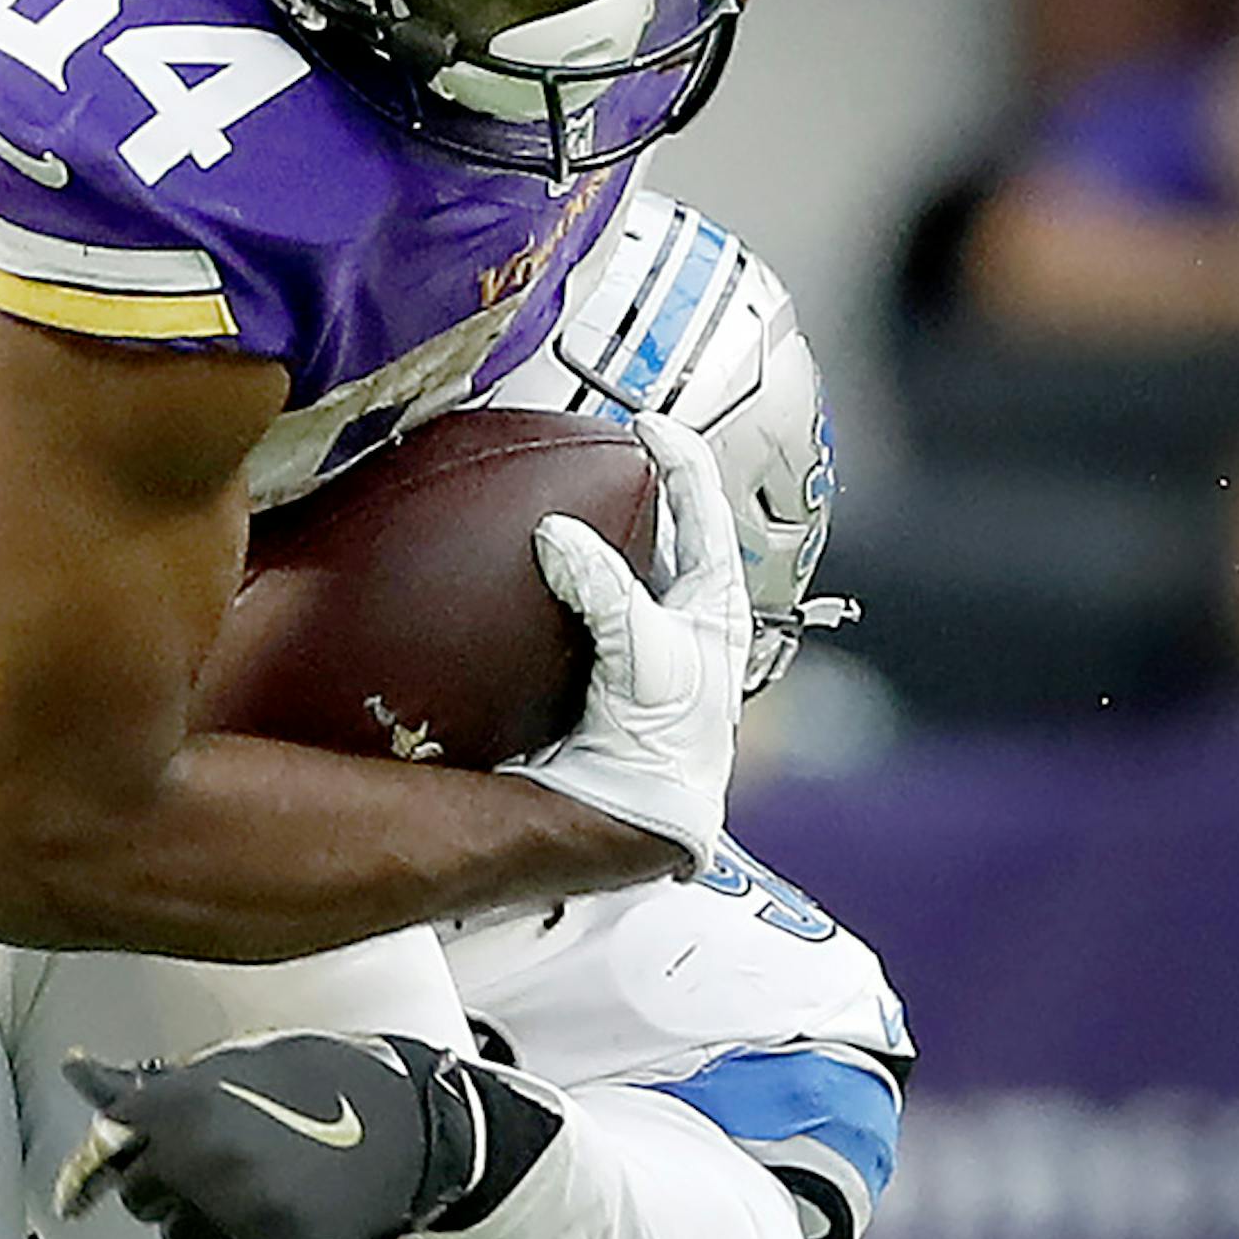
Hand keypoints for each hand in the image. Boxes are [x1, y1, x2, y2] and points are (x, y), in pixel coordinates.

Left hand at [53, 1028, 560, 1238]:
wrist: (419, 1127)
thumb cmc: (328, 1081)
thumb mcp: (238, 1060)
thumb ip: (155, 1082)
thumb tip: (78, 1074)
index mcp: (192, 1102)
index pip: (113, 1143)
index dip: (120, 1151)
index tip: (117, 1167)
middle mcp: (209, 1159)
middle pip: (140, 1197)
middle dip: (164, 1185)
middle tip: (213, 1165)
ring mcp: (242, 1213)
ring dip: (196, 1228)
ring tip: (247, 1195)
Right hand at [511, 413, 750, 873]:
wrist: (629, 815)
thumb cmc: (663, 741)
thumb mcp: (644, 652)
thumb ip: (604, 586)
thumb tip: (555, 533)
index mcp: (714, 603)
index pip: (704, 508)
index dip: (679, 457)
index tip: (644, 423)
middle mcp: (682, 617)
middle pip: (663, 531)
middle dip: (636, 489)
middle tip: (601, 453)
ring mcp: (641, 641)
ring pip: (620, 566)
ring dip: (594, 533)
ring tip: (560, 497)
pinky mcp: (600, 666)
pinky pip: (576, 606)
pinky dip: (554, 581)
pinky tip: (523, 571)